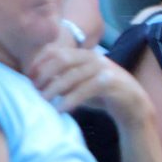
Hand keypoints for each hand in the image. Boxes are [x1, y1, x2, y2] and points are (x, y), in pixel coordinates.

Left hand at [27, 45, 151, 125]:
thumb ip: (64, 79)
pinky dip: (70, 100)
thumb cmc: (103, 95)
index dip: (40, 63)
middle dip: (45, 74)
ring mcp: (104, 68)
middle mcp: (94, 58)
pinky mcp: (110, 83)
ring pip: (72, 75)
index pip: (57, 51)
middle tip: (33, 89)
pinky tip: (60, 110)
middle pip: (62, 59)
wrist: (133, 106)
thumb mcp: (80, 85)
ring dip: (54, 89)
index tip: (28, 78)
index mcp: (85, 54)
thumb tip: (37, 81)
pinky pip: (84, 90)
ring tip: (42, 101)